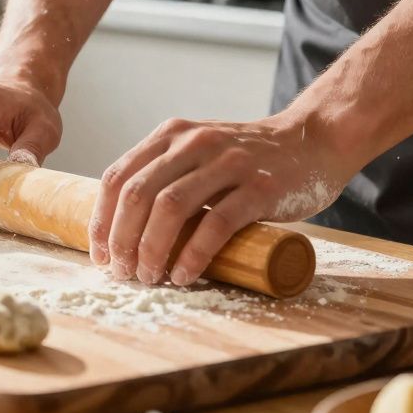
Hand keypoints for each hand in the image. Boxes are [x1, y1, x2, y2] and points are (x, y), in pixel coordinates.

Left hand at [90, 115, 349, 285]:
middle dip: (122, 240)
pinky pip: (216, 224)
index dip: (102, 220)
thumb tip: (123, 228)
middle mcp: (194, 143)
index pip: (118, 177)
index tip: (100, 255)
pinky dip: (193, 255)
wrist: (312, 142)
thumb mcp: (198, 151)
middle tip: (123, 273)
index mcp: (171, 134)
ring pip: (170, 209)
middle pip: (138, 195)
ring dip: (152, 250)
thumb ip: (166, 173)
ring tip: (150, 277)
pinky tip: (184, 275)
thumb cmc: (248, 159)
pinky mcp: (260, 188)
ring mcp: (228, 162)